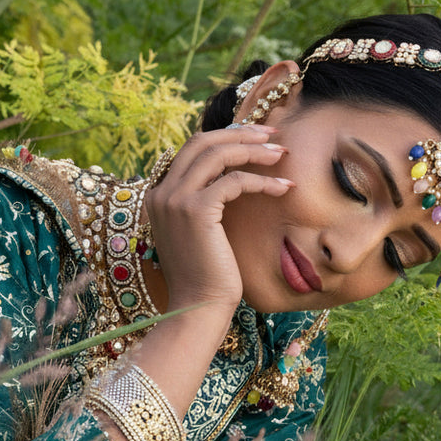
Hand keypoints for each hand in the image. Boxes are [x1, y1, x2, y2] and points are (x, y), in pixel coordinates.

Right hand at [144, 125, 293, 312]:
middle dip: (240, 134)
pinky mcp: (195, 211)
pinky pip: (233, 181)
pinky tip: (283, 188)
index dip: (225, 137)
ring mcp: (175, 200)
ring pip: (217, 154)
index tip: (255, 138)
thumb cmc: (207, 276)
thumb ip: (205, 202)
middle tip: (272, 136)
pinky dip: (261, 181)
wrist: (199, 307)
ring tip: (281, 155)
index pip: (192, 150)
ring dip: (253, 150)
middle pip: (201, 142)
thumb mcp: (201, 232)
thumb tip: (231, 178)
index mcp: (158, 195)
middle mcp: (161, 193)